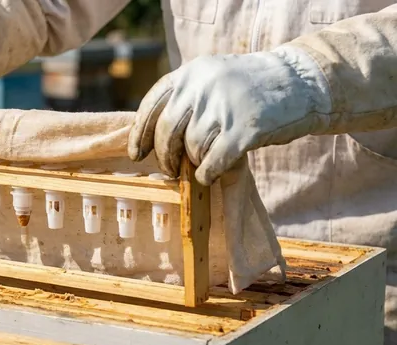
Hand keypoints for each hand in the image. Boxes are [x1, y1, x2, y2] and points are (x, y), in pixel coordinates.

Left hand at [128, 47, 330, 184]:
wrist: (302, 81)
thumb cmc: (252, 88)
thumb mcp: (213, 79)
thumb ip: (186, 99)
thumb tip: (154, 139)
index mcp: (191, 72)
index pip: (152, 104)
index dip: (140, 133)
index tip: (137, 154)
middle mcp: (203, 86)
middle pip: (168, 131)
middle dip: (165, 156)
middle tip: (170, 170)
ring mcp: (224, 106)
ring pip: (192, 148)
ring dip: (195, 161)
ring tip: (205, 161)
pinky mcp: (245, 130)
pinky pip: (213, 162)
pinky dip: (207, 174)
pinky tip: (208, 176)